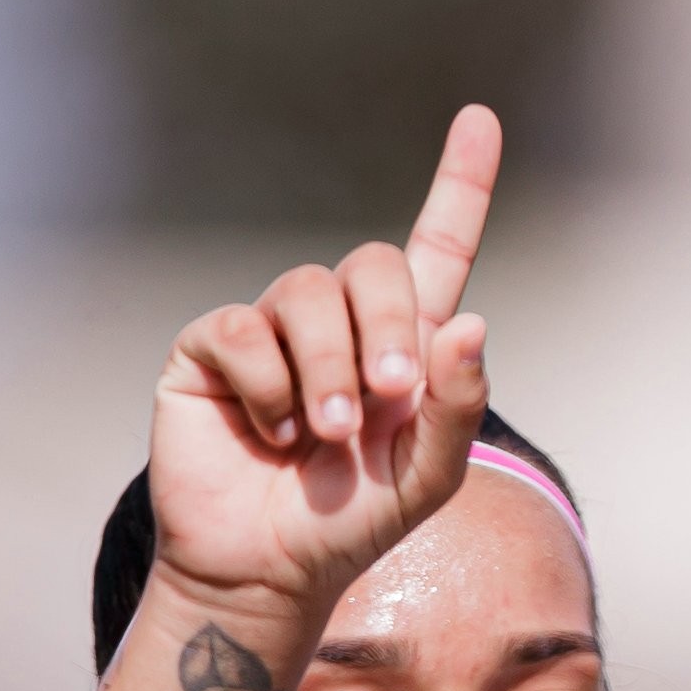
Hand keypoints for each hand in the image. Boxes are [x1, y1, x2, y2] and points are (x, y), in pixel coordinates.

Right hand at [145, 104, 505, 623]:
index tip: (480, 119)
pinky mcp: (210, 348)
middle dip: (388, 328)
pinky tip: (271, 433)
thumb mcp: (425, 477)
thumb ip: (456, 406)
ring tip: (325, 437)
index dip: (460, 185)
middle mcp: (336, 324)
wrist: (267, 571)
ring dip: (326, 370)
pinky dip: (267, 386)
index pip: (435, 249)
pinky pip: (241, 329)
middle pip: (371, 264)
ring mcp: (270, 330)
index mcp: (400, 345)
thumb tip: (471, 324)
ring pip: (306, 294)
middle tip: (387, 397)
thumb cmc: (348, 524)